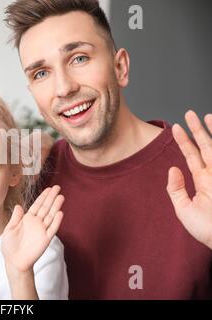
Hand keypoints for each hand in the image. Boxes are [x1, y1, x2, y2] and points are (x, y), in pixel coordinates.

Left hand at [2, 185, 63, 272]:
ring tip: (61, 197)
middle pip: (45, 207)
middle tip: (57, 187)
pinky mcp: (45, 239)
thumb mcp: (9, 229)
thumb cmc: (10, 246)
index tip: (49, 188)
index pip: (37, 205)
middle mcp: (36, 223)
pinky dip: (56, 221)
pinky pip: (52, 229)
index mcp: (27, 219)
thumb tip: (19, 206)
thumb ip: (15, 217)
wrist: (14, 261)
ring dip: (56, 206)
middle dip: (51, 197)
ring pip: (50, 216)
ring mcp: (41, 231)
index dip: (43, 196)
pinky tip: (60, 213)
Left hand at [167, 111, 211, 248]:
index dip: (184, 141)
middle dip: (197, 130)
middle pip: (206, 146)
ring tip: (205, 115)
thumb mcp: (184, 209)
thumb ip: (176, 189)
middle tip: (189, 113)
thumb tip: (172, 170)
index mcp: (203, 182)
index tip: (175, 127)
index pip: (191, 156)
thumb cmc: (206, 229)